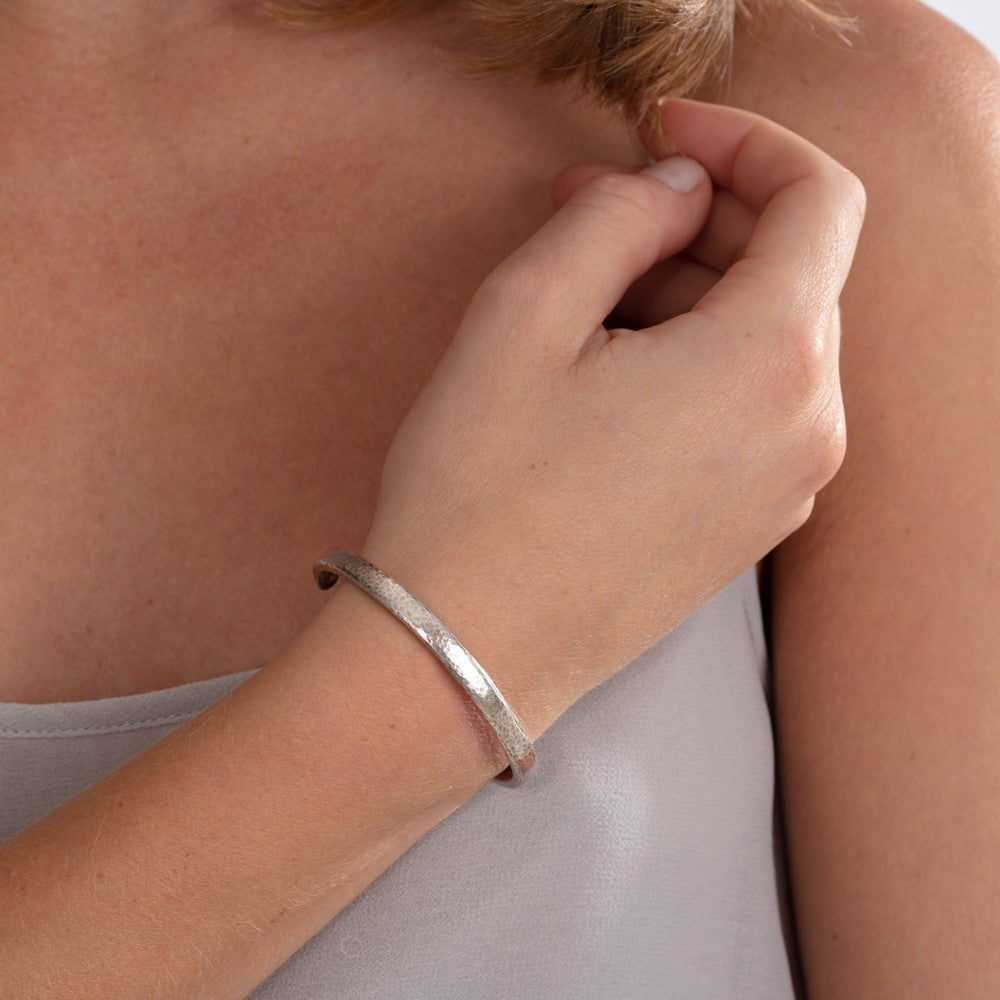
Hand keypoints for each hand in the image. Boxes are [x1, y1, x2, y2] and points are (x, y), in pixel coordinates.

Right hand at [362, 99, 865, 735]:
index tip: (662, 135)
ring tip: (580, 295)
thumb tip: (676, 191)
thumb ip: (619, 218)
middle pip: (791, 271)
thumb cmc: (481, 491)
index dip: (744, 141)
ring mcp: (786, 488)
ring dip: (688, 292)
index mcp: (771, 361)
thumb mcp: (526, 313)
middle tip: (590, 206)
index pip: (818, 199)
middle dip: (697, 220)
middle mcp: (808, 428)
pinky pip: (750, 408)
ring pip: (767, 340)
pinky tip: (609, 370)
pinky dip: (696, 360)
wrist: (464, 650)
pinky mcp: (750, 526)